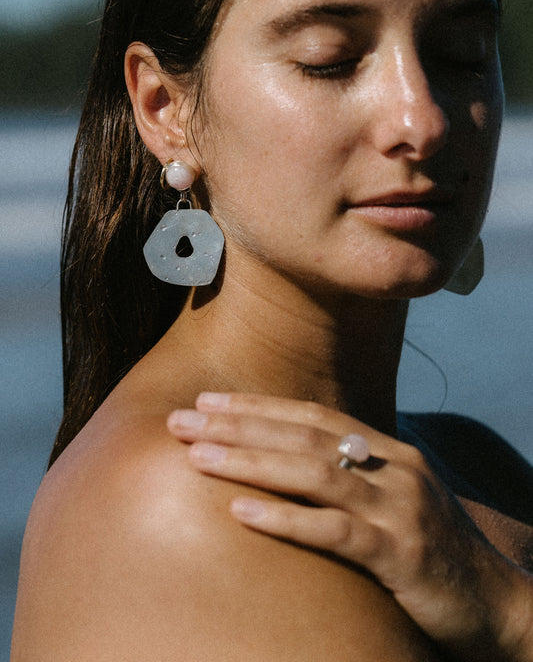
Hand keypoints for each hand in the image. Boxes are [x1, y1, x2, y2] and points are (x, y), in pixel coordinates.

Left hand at [167, 392, 532, 660]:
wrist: (494, 603)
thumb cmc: (429, 552)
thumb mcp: (390, 502)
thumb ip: (348, 479)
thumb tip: (285, 465)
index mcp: (388, 451)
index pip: (314, 415)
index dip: (259, 406)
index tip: (208, 401)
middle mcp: (393, 468)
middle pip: (305, 436)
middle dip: (239, 425)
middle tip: (182, 420)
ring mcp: (399, 509)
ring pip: (315, 474)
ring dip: (251, 461)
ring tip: (197, 457)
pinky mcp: (401, 554)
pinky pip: (335, 531)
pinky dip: (286, 519)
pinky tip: (241, 514)